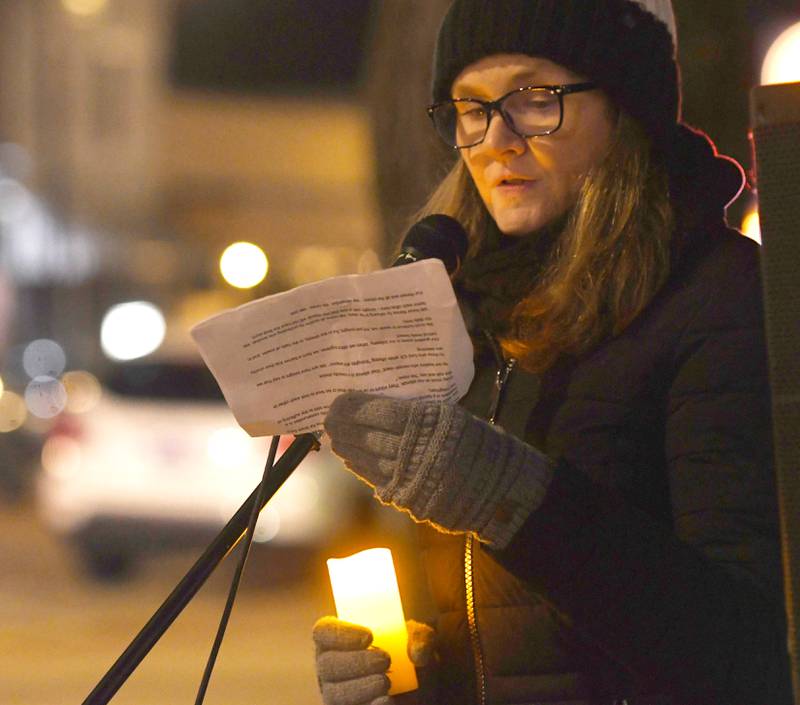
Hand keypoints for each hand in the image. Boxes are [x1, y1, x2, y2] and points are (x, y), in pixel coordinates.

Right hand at [312, 616, 434, 704]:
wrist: (420, 689)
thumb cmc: (409, 656)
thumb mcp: (417, 640)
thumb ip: (420, 638)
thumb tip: (418, 652)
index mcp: (339, 639)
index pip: (323, 632)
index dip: (340, 633)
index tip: (368, 636)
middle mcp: (331, 667)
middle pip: (327, 665)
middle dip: (355, 662)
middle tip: (384, 661)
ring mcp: (336, 695)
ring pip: (334, 694)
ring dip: (360, 688)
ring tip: (386, 683)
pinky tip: (386, 701)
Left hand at [323, 392, 553, 547]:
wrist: (503, 492)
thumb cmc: (483, 447)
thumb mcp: (454, 418)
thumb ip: (420, 414)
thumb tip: (383, 406)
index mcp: (427, 422)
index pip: (379, 412)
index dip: (354, 408)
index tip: (339, 401)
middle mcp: (413, 449)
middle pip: (366, 436)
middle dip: (343, 428)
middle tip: (328, 419)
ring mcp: (408, 477)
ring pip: (366, 460)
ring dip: (348, 449)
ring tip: (336, 439)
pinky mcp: (408, 498)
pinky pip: (376, 480)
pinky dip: (361, 469)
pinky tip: (352, 460)